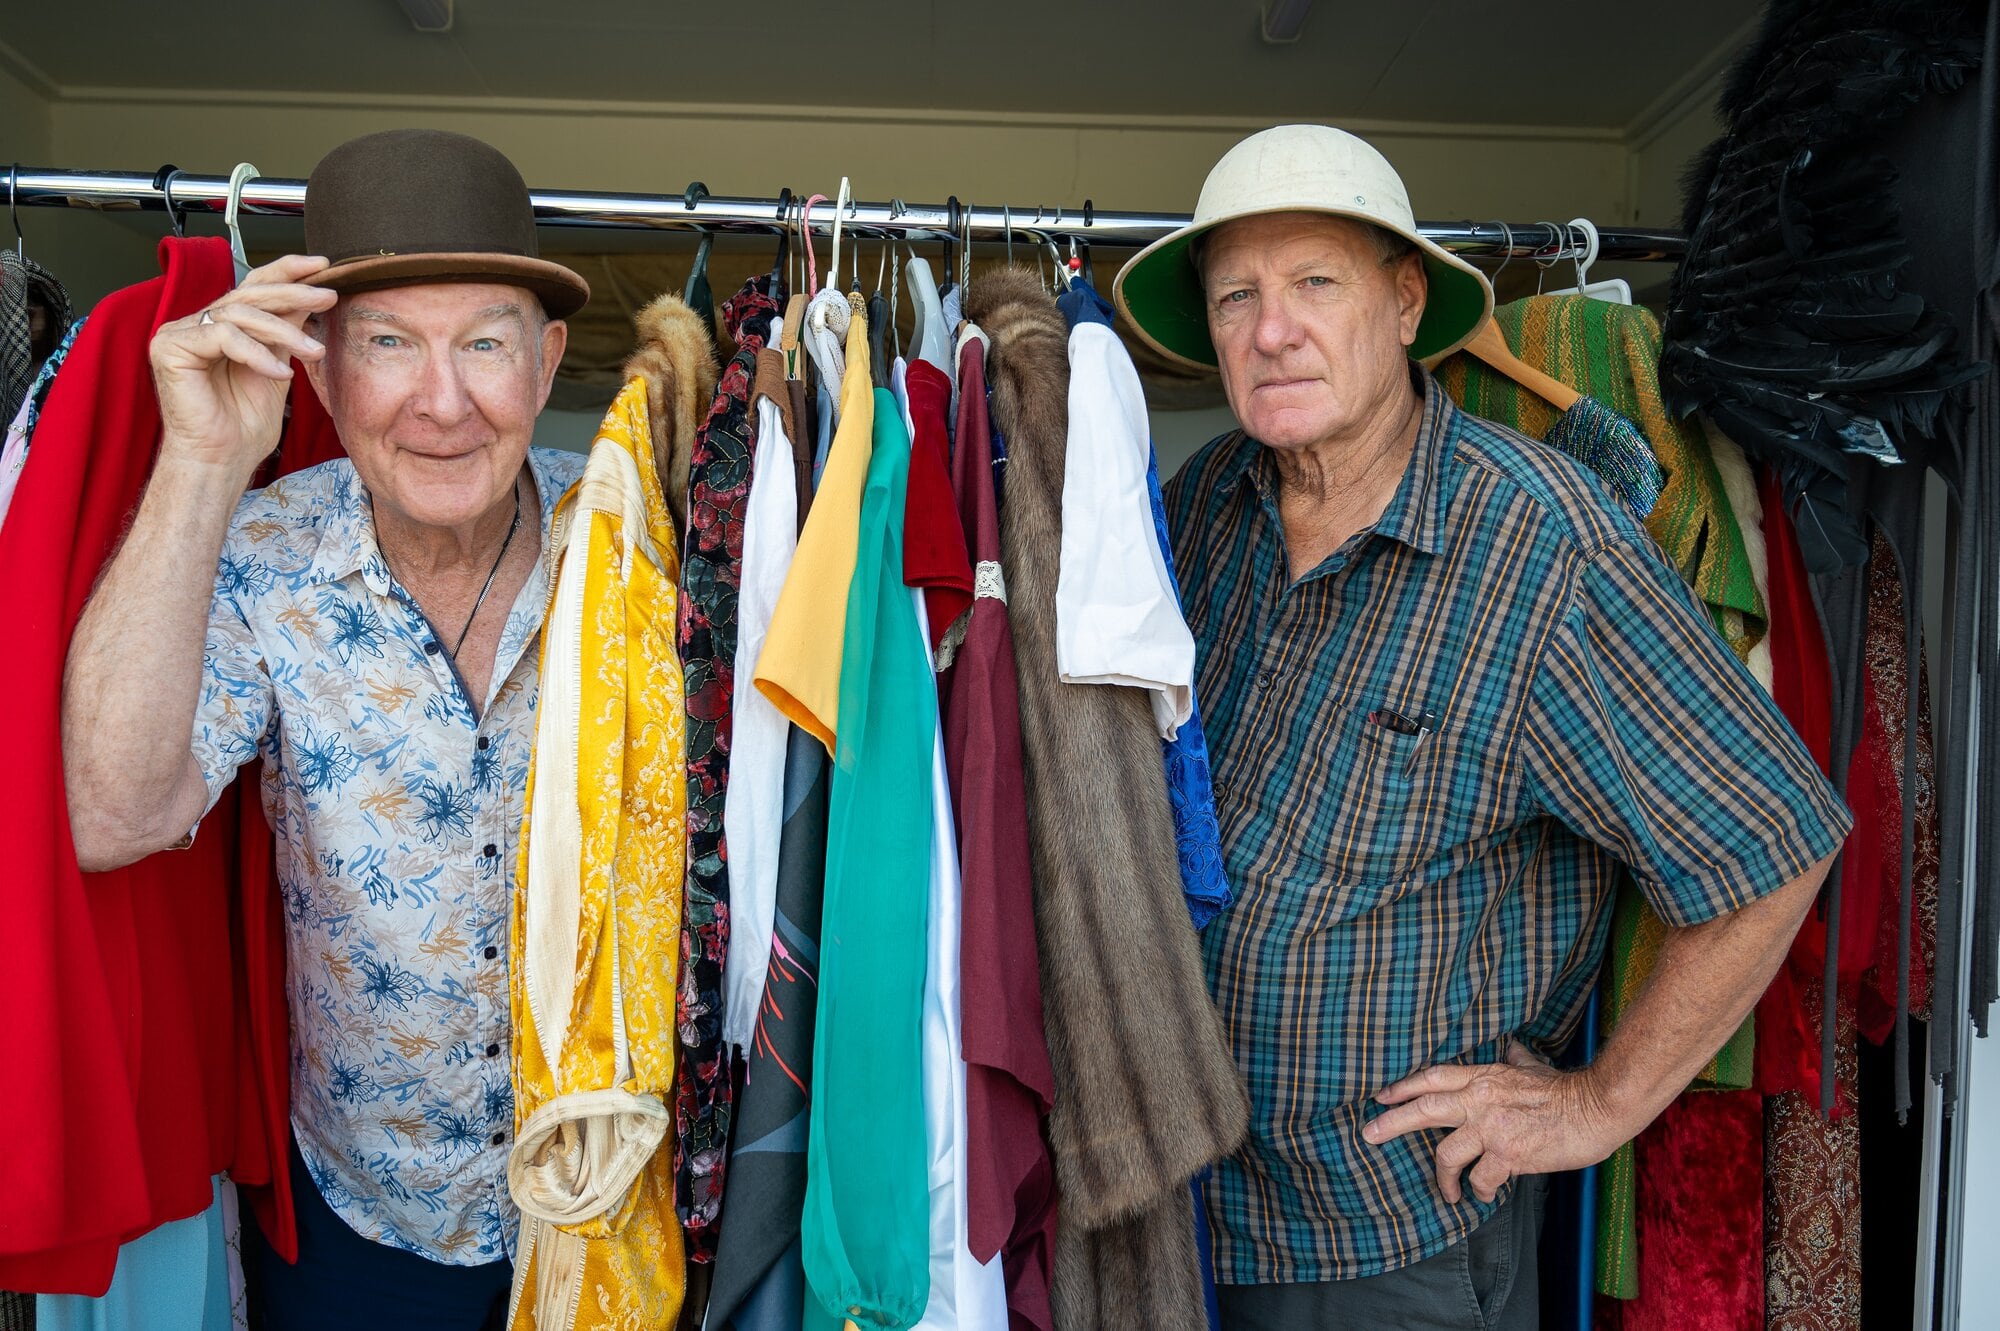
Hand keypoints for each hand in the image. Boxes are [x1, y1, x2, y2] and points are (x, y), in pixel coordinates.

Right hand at [150, 254, 335, 474]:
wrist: (223, 459)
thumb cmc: (246, 424)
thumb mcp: (279, 365)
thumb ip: (287, 331)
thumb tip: (313, 294)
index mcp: (221, 325)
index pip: (253, 286)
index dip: (286, 271)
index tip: (322, 266)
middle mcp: (198, 323)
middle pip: (248, 293)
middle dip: (293, 293)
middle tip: (328, 296)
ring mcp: (180, 333)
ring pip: (239, 313)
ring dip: (283, 330)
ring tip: (312, 351)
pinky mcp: (170, 347)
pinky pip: (223, 336)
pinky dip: (257, 354)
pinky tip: (281, 373)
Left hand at [1362, 1039, 1626, 1204]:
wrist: (1598, 1107)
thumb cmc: (1568, 1091)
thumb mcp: (1535, 1067)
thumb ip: (1517, 1060)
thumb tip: (1513, 1047)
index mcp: (1485, 1078)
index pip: (1434, 1078)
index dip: (1404, 1086)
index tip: (1380, 1095)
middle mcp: (1482, 1099)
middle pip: (1425, 1109)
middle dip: (1392, 1122)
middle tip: (1369, 1134)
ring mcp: (1493, 1127)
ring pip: (1446, 1154)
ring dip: (1444, 1178)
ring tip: (1448, 1192)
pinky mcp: (1509, 1154)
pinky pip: (1480, 1179)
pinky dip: (1479, 1190)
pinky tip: (1484, 1194)